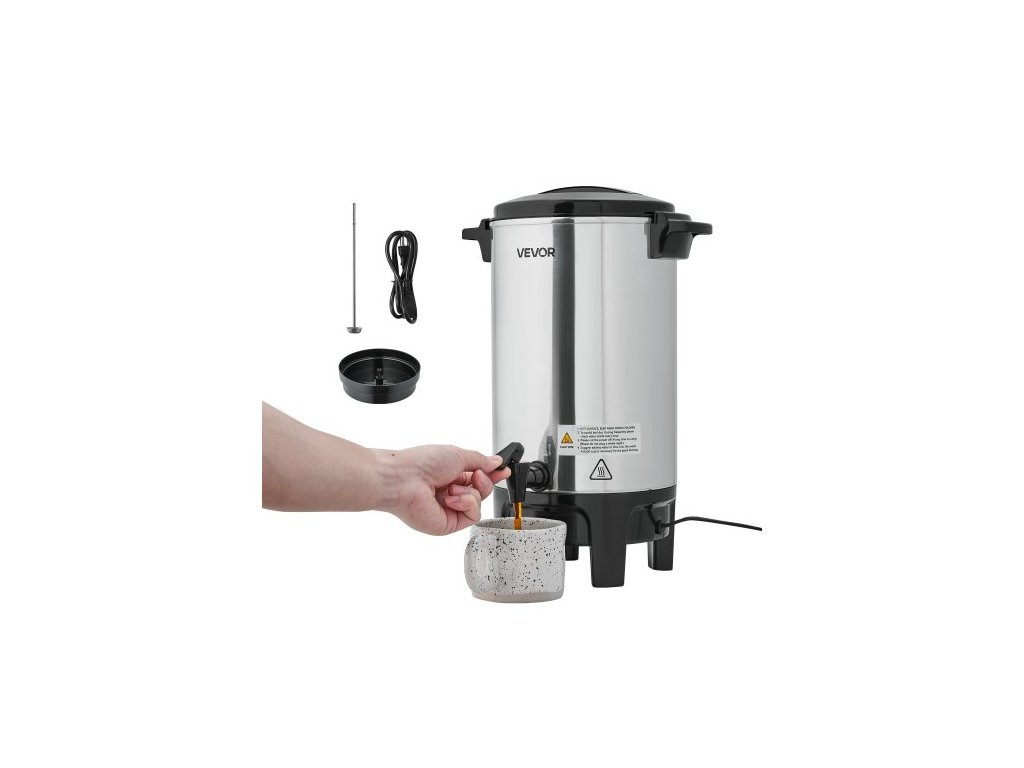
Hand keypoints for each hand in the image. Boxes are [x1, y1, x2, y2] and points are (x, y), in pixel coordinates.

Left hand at [375, 446, 510, 534]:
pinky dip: (466, 504)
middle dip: (483, 481)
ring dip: (470, 493)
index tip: (504, 471)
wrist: (403, 480)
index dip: (492, 474)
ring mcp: (449, 509)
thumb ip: (480, 460)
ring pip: (479, 504)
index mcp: (451, 474)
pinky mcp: (448, 524)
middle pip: (482, 491)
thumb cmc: (421, 463)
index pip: (478, 477)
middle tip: (474, 475)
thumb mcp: (457, 454)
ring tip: (451, 487)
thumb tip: (496, 462)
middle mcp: (450, 492)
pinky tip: (450, 499)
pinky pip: (472, 516)